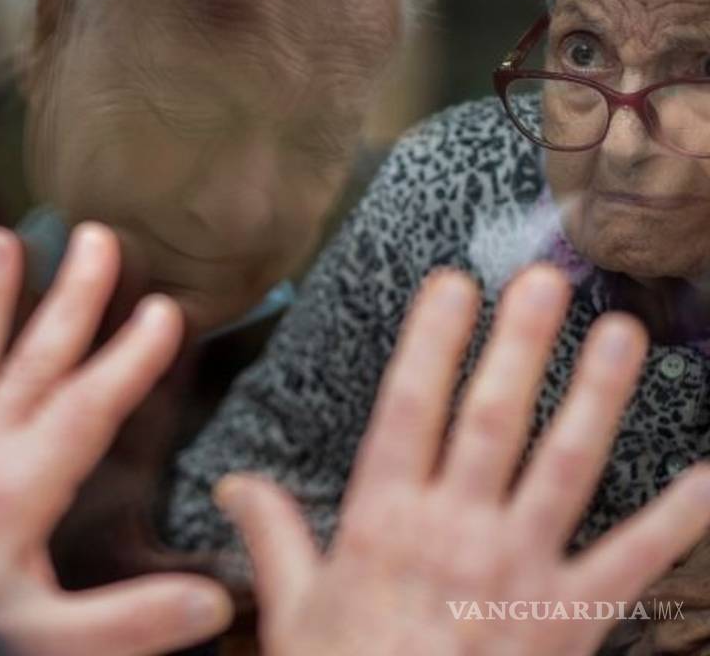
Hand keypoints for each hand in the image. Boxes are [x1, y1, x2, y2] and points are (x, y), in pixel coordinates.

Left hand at [0, 223, 232, 655]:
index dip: (128, 360)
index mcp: (12, 494)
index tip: (163, 311)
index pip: (85, 411)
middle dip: (69, 301)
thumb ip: (125, 621)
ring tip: (2, 240)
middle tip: (94, 241)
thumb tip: (209, 600)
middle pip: (29, 365)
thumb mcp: (46, 640)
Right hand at [215, 265, 709, 655]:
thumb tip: (231, 482)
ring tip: (622, 333)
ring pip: (567, 466)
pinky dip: (679, 517)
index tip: (451, 283)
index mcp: (384, 521)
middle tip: (545, 279)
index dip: (432, 341)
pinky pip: (634, 560)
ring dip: (596, 395)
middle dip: (519, 343)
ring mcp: (521, 570)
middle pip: (493, 419)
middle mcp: (457, 530)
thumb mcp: (293, 610)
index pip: (409, 408)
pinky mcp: (572, 616)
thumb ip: (272, 536)